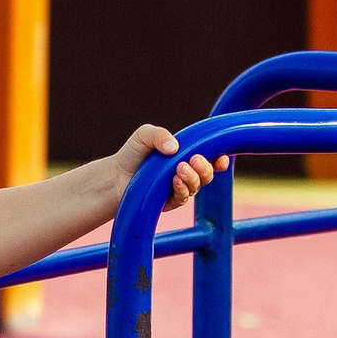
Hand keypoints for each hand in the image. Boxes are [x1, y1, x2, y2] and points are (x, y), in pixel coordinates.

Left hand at [111, 123, 225, 212]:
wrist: (115, 176)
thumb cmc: (133, 153)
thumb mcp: (145, 136)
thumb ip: (159, 135)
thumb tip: (174, 147)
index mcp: (187, 155)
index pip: (211, 158)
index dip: (219, 159)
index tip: (221, 158)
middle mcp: (187, 173)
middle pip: (208, 174)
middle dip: (205, 167)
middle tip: (194, 160)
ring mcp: (180, 189)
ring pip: (197, 186)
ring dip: (193, 178)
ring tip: (179, 169)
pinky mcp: (171, 202)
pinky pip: (183, 198)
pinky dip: (182, 189)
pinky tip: (175, 181)